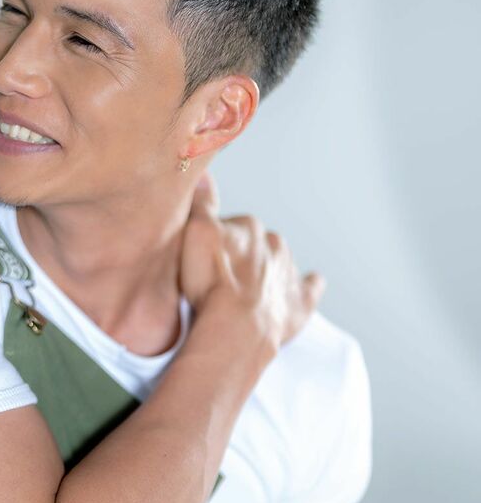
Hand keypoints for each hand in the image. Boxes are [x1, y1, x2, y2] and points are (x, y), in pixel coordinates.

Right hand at [179, 170, 326, 352]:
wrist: (236, 328)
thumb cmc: (211, 284)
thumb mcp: (193, 232)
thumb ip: (200, 203)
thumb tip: (203, 174)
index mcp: (250, 227)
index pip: (230, 225)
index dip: (214, 242)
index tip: (202, 257)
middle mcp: (275, 245)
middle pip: (256, 245)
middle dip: (242, 256)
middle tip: (221, 277)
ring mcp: (289, 274)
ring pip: (280, 264)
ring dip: (267, 272)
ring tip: (247, 289)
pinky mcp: (299, 303)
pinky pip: (309, 288)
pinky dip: (308, 286)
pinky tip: (309, 284)